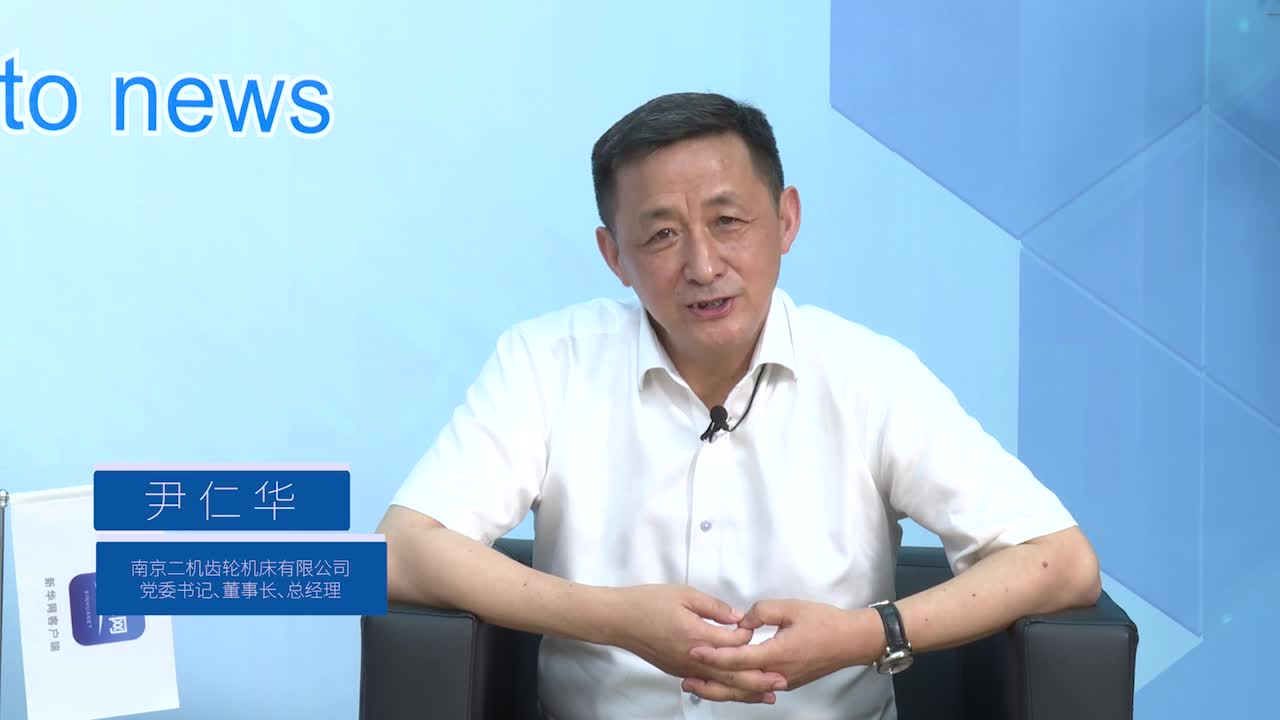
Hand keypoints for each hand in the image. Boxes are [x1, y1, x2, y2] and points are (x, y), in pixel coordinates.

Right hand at [606, 584, 788, 703]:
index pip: (734, 643)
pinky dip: (724, 689)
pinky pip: (706, 684)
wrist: (619, 620)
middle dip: (759, 679)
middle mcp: (693, 658)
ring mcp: (685, 668)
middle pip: (732, 673)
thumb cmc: (648, 603)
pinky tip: (733, 689)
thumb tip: (736, 617)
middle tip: (781, 682)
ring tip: (766, 695)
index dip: (748, 636)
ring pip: (720, 685)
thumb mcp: (684, 594)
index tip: (754, 627)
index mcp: (698, 636)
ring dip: (745, 690)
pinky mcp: (677, 670)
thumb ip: (714, 606)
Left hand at [685, 599, 880, 698]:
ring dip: (722, 689)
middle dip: (710, 683)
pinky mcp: (788, 681)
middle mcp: (778, 673)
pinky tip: (727, 683)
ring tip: (700, 686)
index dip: (713, 655)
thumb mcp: (790, 607)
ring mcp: (784, 681)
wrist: (853, 641)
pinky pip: (758, 688)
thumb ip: (761, 611)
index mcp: (776, 654)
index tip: (693, 650)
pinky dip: (739, 688)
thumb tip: (740, 623)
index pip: (737, 659)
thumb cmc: (824, 621)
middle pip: (737, 684)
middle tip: (685, 680)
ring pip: (746, 691)